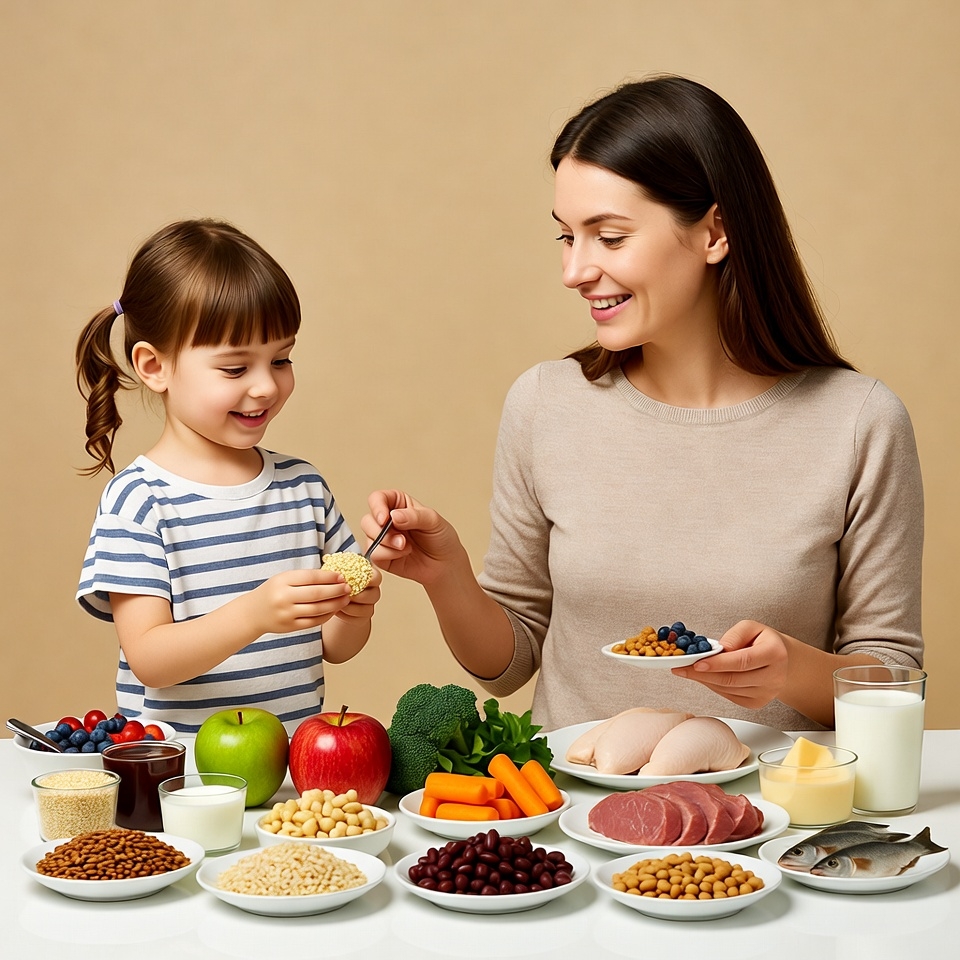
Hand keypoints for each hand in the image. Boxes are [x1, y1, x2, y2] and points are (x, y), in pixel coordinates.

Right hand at [250, 568, 351, 634]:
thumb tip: (334, 576)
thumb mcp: (283, 579)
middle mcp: (283, 598)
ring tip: (345, 599)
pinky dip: (326, 615)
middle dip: (336, 590)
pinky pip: (313, 622)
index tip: (342, 576)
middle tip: (348, 587)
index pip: (311, 577)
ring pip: (317, 609)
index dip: (329, 577)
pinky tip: (334, 609)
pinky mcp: (290, 627)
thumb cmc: (273, 592)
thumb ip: (304, 577)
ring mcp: (286, 614)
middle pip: (316, 594)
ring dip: (335, 604)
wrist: (253, 613)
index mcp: (282, 581)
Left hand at [334, 564, 381, 623]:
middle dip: (357, 595)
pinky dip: (346, 615)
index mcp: (370, 577)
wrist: (338, 601)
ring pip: (365, 608)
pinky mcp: (363, 618)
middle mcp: (373, 591)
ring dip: (349, 606)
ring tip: (337, 601)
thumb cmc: (339, 584)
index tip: (354, 580)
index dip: (367, 579)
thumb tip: (327, 559)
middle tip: (344, 593)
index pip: (376, 577)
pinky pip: (357, 618)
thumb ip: (339, 568)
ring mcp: (370, 606)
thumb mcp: (339, 573)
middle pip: (373, 594)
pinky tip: (337, 610)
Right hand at [362, 489, 465, 584]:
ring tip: (406, 547)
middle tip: (401, 539)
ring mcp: (383, 539)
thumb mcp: (433, 521)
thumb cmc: (441, 538)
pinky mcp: (382, 556)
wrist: (445, 564)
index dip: (377, 507)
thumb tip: (394, 516)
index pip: (377, 499)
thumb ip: (414, 516)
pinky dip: (388, 555)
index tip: (385, 519)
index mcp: (398, 504)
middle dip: (382, 532)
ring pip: (368, 538)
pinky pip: (374, 554)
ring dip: (387, 544)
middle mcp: (387, 520)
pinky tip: (403, 554)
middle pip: (367, 520)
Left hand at [670, 619, 789, 708]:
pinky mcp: (757, 703)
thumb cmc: (764, 641)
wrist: (783, 660)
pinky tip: (705, 677)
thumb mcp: (752, 627)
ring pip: (728, 690)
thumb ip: (735, 635)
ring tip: (688, 670)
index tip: (697, 663)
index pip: (742, 661)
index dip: (718, 664)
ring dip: (705, 680)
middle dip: (703, 674)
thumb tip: (718, 649)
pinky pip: (729, 696)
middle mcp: (774, 677)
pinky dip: (713, 686)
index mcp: (775, 654)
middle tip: (681, 668)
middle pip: (732, 679)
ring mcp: (766, 693)